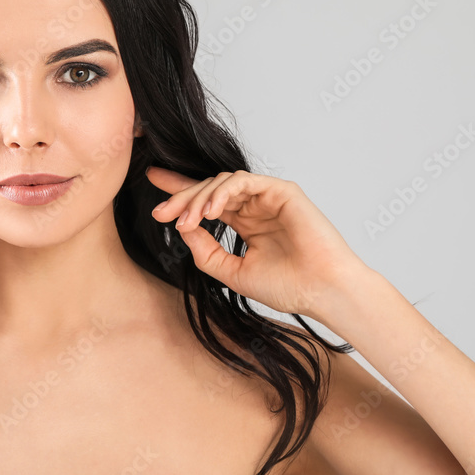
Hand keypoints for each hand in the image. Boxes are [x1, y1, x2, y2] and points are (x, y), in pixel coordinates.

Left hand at [146, 167, 368, 321]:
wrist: (321, 292)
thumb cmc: (286, 286)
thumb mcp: (231, 271)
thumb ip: (205, 251)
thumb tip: (182, 229)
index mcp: (245, 223)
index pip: (206, 202)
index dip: (179, 194)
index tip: (153, 192)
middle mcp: (254, 207)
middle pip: (208, 190)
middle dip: (181, 198)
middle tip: (160, 213)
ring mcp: (268, 198)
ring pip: (222, 183)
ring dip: (199, 199)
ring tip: (187, 221)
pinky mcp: (282, 191)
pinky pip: (243, 182)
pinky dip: (222, 193)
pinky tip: (209, 212)